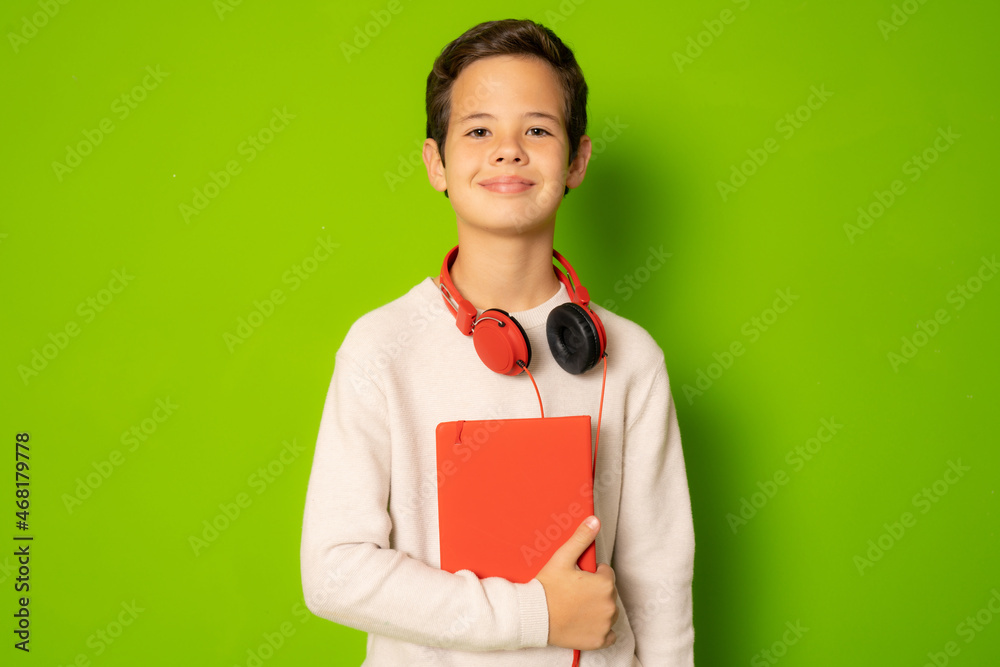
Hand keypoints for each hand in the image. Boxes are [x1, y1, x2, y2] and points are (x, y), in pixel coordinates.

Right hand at [534, 516, 618, 650]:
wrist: (534, 617)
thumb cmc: (547, 587)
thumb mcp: (562, 558)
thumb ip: (581, 538)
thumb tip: (594, 520)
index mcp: (604, 583)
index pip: (605, 574)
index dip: (591, 574)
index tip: (576, 579)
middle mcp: (609, 605)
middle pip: (608, 593)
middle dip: (595, 591)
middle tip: (573, 592)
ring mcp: (605, 624)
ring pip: (608, 612)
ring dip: (598, 609)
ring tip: (576, 607)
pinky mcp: (599, 640)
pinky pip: (608, 634)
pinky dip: (600, 629)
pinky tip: (584, 622)